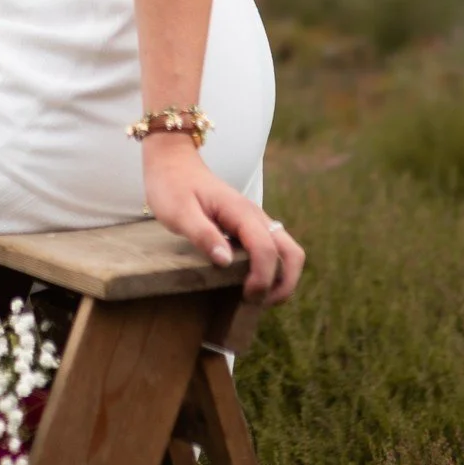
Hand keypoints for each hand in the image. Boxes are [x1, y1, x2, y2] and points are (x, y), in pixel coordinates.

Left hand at [142, 136, 305, 304]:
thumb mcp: (179, 212)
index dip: (262, 278)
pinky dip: (272, 270)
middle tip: (259, 303)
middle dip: (284, 283)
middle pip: (291, 252)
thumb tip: (225, 262)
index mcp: (240, 212)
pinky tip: (250, 282)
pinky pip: (273, 250)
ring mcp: (255, 220)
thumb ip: (203, 234)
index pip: (265, 249)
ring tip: (258, 297)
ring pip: (287, 251)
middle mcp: (255, 216)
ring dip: (282, 278)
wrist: (172, 161)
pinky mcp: (249, 226)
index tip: (246, 297)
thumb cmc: (172, 186)